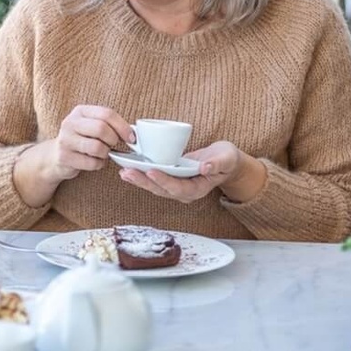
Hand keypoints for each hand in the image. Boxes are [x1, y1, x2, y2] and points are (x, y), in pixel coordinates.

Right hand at [14, 105, 133, 206]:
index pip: (106, 113)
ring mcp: (65, 139)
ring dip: (106, 153)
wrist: (55, 156)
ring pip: (97, 147)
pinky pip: (91, 162)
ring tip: (103, 153)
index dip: (123, 126)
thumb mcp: (91, 126)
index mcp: (80, 111)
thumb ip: (108, 125)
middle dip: (114, 140)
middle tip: (114, 145)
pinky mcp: (64, 157)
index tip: (131, 138)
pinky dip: (99, 164)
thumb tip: (133, 133)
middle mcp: (70, 123)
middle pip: (101, 129)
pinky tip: (95, 162)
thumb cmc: (81, 140)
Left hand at [118, 140, 264, 202]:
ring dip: (138, 179)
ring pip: (154, 186)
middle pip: (161, 190)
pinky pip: (152, 179)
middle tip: (127, 172)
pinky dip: (140, 175)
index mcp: (198, 189)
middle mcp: (184, 191)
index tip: (152, 171)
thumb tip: (205, 167)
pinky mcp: (170, 179)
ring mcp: (176, 187)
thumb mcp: (227, 158)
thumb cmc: (226, 159)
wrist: (224, 160)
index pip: (178, 188)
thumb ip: (218, 163)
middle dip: (144, 181)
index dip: (164, 181)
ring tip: (123, 171)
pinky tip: (127, 169)